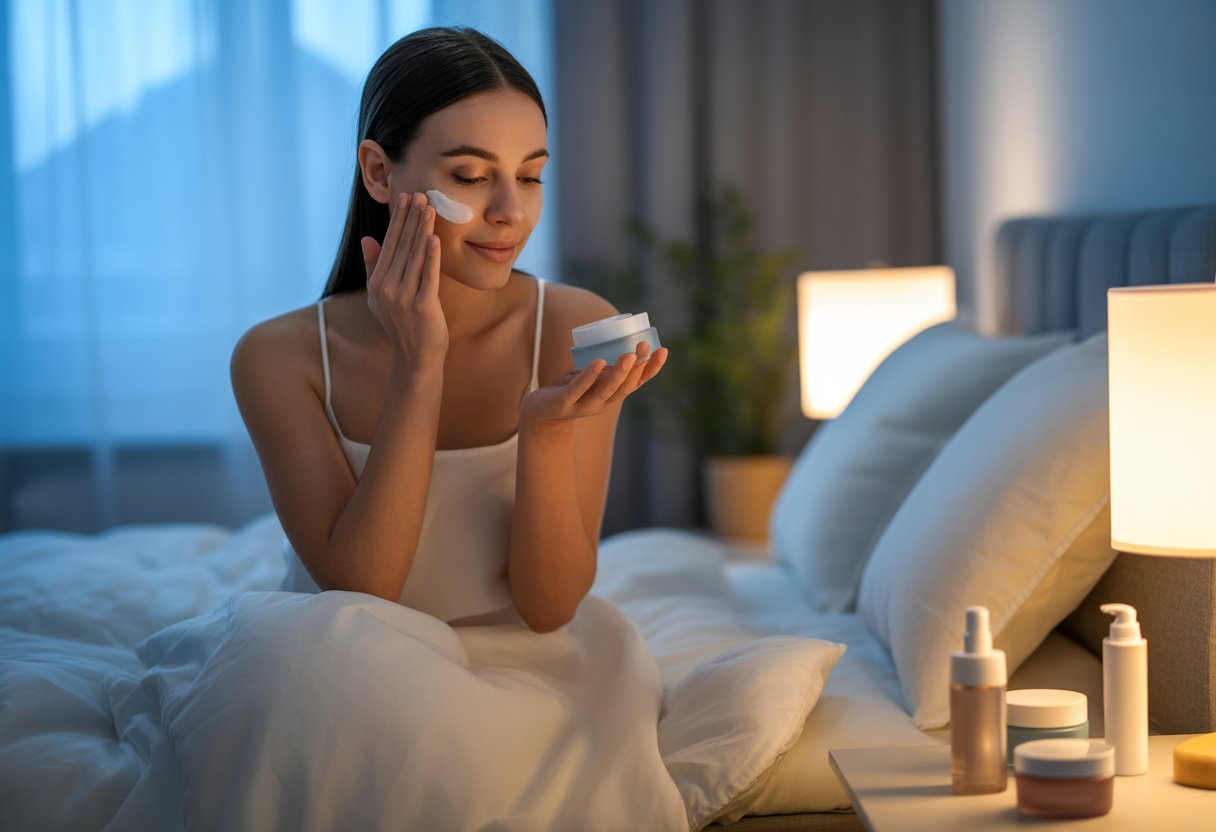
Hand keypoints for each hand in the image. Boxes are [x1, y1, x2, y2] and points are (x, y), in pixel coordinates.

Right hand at [362, 192, 447, 362]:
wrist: (416, 358)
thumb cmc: (403, 325)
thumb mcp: (381, 296)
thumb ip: (374, 267)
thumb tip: (366, 238)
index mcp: (376, 283)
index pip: (389, 244)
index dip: (398, 220)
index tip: (405, 198)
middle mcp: (386, 289)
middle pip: (402, 246)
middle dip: (411, 218)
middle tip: (420, 194)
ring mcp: (404, 298)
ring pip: (415, 256)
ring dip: (422, 230)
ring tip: (430, 208)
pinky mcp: (422, 307)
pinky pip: (428, 276)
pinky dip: (432, 257)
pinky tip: (435, 238)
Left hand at [520, 341, 668, 426]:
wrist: (539, 413)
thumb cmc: (569, 390)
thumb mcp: (592, 379)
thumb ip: (606, 370)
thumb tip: (626, 348)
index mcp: (612, 396)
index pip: (637, 383)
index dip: (651, 369)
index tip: (663, 350)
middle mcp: (602, 403)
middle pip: (625, 387)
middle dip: (637, 368)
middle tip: (644, 347)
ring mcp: (584, 405)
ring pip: (606, 390)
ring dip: (619, 373)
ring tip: (629, 355)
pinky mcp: (564, 403)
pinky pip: (579, 388)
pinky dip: (590, 375)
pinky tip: (598, 362)